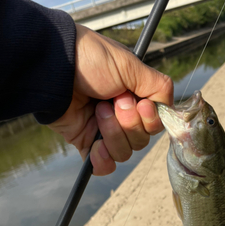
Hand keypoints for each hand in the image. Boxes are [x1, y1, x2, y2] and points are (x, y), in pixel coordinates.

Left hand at [49, 24, 173, 175]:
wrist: (54, 68)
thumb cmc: (91, 60)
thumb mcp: (131, 65)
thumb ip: (158, 86)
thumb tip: (169, 107)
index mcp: (135, 99)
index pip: (155, 124)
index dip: (151, 120)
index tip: (140, 104)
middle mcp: (122, 117)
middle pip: (141, 141)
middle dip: (129, 123)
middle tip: (113, 101)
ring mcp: (104, 131)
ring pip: (125, 153)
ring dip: (113, 133)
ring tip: (97, 110)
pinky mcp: (86, 143)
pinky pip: (104, 166)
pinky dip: (103, 160)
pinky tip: (96, 146)